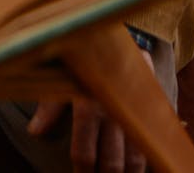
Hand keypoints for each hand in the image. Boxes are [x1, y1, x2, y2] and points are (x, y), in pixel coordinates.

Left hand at [25, 47, 154, 172]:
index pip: (84, 152)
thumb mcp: (63, 77)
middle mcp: (114, 111)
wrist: (122, 34)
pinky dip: (153, 157)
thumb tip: (34, 132)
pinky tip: (147, 167)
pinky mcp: (157, 106)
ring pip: (138, 157)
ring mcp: (137, 110)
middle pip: (113, 161)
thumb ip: (49, 106)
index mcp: (88, 106)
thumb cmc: (87, 58)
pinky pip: (159, 139)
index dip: (82, 171)